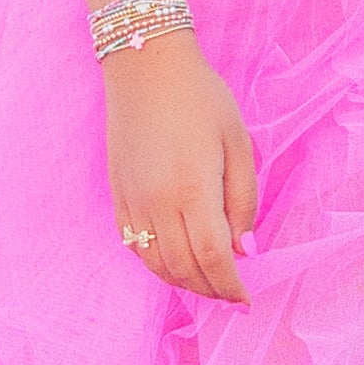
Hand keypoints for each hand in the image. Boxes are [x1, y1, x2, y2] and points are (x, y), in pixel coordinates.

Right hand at [104, 37, 259, 301]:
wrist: (145, 66)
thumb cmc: (201, 98)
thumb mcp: (239, 142)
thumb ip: (244, 200)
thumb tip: (245, 249)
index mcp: (193, 188)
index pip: (212, 258)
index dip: (231, 286)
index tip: (246, 299)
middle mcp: (157, 201)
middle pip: (183, 269)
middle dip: (210, 289)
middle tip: (230, 293)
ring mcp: (132, 200)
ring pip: (155, 264)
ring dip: (183, 282)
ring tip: (207, 281)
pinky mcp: (117, 194)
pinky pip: (134, 246)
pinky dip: (157, 264)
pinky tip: (176, 260)